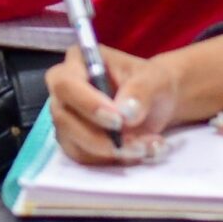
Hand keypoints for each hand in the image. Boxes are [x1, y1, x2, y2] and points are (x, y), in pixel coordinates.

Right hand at [47, 46, 186, 164]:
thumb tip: (125, 112)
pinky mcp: (74, 141)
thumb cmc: (152, 83)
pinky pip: (84, 157)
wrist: (158, 103)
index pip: (66, 84)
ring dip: (110, 151)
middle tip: (137, 142)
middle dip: (100, 136)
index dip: (88, 104)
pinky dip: (111, 159)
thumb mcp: (155, 79)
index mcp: (79, 61)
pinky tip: (138, 151)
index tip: (118, 120)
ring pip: (74, 142)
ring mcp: (66, 117)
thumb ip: (141, 90)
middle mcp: (65, 90)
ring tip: (146, 146)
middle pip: (64, 118)